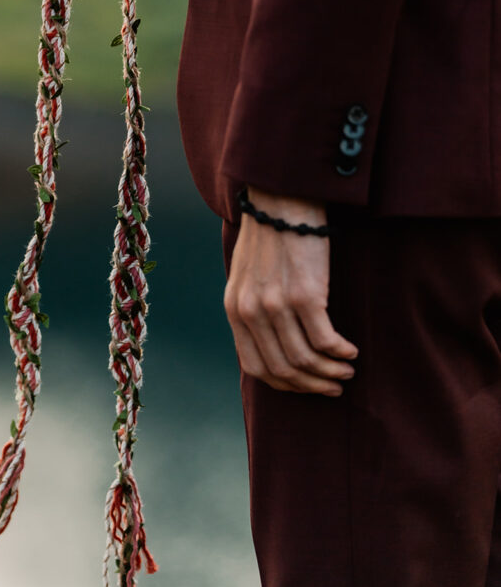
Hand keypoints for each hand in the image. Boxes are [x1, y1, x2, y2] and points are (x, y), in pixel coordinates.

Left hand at [223, 185, 358, 395]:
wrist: (282, 200)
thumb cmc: (270, 235)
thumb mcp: (246, 276)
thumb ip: (252, 308)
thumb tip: (271, 342)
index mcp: (235, 309)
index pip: (256, 367)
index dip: (285, 384)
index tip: (306, 386)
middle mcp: (251, 312)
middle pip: (283, 369)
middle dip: (312, 385)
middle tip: (334, 386)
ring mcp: (276, 305)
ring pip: (305, 360)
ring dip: (330, 372)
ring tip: (346, 370)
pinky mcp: (304, 294)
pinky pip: (325, 340)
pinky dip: (340, 352)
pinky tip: (351, 350)